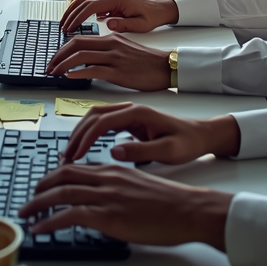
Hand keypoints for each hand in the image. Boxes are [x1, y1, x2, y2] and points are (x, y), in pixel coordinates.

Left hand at [17, 164, 232, 249]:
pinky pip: (70, 215)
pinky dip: (50, 222)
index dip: (55, 175)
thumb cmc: (170, 203)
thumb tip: (103, 202)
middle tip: (29, 197)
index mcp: (114, 170)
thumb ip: (118, 189)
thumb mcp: (139, 187)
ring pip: (62, 193)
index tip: (44, 185)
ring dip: (38, 203)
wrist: (188, 209)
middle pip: (64, 176)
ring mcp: (107, 196)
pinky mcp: (108, 215)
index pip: (76, 168)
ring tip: (25, 213)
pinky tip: (39, 229)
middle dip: (41, 186)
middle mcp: (107, 178)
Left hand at [46, 32, 172, 89]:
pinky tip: (70, 77)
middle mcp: (110, 45)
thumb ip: (107, 50)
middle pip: (76, 44)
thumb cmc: (146, 61)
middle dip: (58, 56)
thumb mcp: (124, 48)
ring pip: (81, 56)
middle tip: (49, 66)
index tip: (54, 58)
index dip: (62, 49)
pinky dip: (78, 73)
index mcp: (111, 38)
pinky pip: (94, 70)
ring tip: (54, 73)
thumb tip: (88, 58)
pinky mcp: (119, 72)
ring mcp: (114, 58)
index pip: (79, 39)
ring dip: (63, 65)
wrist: (165, 67)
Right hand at [57, 0, 177, 33]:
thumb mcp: (141, 25)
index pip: (92, 5)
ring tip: (66, 22)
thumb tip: (108, 23)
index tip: (70, 27)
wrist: (159, 10)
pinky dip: (80, 8)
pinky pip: (90, 1)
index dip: (78, 16)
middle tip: (63, 25)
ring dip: (73, 8)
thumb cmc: (151, 17)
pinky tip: (77, 19)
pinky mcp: (109, 0)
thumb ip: (125, 24)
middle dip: (70, 11)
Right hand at [61, 103, 241, 164]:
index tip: (74, 156)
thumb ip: (141, 151)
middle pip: (94, 115)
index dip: (85, 138)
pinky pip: (103, 123)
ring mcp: (130, 114)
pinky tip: (84, 148)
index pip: (102, 121)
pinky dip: (89, 133)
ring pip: (96, 117)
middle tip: (66, 156)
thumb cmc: (188, 142)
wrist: (201, 135)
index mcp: (138, 113)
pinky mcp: (130, 122)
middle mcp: (131, 109)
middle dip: (77, 134)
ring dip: (80, 132)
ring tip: (70, 153)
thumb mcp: (168, 151)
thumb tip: (114, 151)